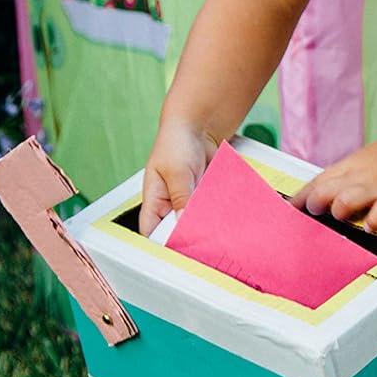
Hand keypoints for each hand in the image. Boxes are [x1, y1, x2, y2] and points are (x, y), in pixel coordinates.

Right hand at [139, 121, 219, 235]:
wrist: (200, 126)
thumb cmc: (177, 142)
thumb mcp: (177, 171)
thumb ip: (182, 197)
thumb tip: (183, 223)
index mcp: (154, 200)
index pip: (151, 231)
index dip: (161, 243)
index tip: (178, 250)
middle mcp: (170, 204)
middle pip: (176, 231)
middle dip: (188, 236)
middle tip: (203, 241)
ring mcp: (189, 201)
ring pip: (195, 223)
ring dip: (205, 225)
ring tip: (216, 229)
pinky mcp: (205, 197)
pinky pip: (210, 211)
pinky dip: (216, 214)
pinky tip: (225, 217)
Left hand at [289, 136, 376, 231]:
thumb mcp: (360, 163)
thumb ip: (337, 181)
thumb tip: (310, 200)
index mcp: (346, 169)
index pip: (316, 183)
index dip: (300, 198)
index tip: (287, 211)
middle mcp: (357, 178)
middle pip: (326, 190)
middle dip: (315, 203)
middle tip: (315, 213)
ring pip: (348, 199)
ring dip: (340, 209)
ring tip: (343, 217)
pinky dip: (376, 219)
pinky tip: (371, 225)